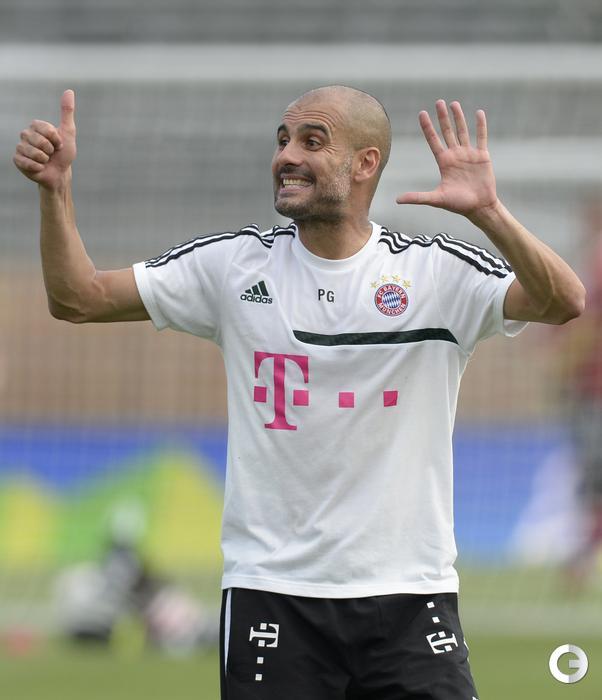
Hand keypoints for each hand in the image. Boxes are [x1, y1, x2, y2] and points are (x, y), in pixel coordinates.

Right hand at [13, 89, 76, 189]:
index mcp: (36, 126)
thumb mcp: (68, 132)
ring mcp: (20, 147)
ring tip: (45, 161)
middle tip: (52, 154)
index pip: (44, 128)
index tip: (59, 144)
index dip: (55, 139)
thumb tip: (69, 91)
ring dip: (44, 160)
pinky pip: (26, 162)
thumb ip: (67, 112)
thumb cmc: (64, 154)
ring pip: (33, 152)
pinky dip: (37, 167)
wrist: (59, 174)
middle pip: (38, 140)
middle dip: (50, 150)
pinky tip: (39, 168)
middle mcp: (26, 135)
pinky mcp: (17, 160)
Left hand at [396, 100, 497, 219]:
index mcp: (444, 162)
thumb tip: (397, 200)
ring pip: (463, 131)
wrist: (479, 207)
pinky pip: (481, 137)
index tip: (422, 113)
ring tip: (453, 103)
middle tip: (438, 102)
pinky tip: (479, 113)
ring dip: (458, 117)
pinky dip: (481, 125)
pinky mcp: (482, 156)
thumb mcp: (436, 199)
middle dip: (442, 117)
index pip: (433, 141)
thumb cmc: (458, 204)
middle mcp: (455, 155)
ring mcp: (469, 154)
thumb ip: (417, 197)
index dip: (428, 127)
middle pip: (447, 132)